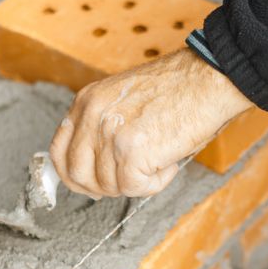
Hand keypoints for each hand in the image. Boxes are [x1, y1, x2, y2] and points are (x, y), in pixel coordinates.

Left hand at [49, 49, 253, 197]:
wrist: (208, 80)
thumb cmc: (178, 91)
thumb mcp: (124, 100)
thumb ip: (102, 127)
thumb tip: (94, 169)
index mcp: (87, 101)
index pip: (59, 151)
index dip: (74, 175)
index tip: (91, 183)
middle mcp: (92, 115)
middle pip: (77, 175)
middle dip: (103, 187)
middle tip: (131, 179)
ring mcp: (109, 134)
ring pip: (108, 185)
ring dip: (136, 182)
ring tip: (160, 158)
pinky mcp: (131, 152)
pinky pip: (134, 188)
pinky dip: (155, 183)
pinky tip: (168, 162)